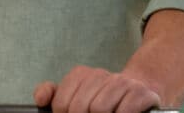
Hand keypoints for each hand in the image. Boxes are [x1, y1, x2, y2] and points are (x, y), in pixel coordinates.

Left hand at [33, 66, 162, 112]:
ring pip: (100, 109)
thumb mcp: (77, 94)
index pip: (61, 103)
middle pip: (79, 107)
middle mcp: (100, 75)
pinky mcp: (141, 93)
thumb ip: (54, 95)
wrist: (142, 90)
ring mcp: (122, 83)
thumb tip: (40, 100)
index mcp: (81, 74)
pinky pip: (124, 111)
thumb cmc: (106, 99)